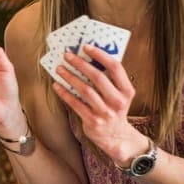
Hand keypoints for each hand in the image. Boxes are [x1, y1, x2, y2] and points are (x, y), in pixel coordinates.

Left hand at [52, 44, 145, 162]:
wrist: (116, 137)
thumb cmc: (114, 110)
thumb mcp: (119, 95)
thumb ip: (109, 80)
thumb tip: (89, 59)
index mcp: (127, 91)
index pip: (115, 68)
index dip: (100, 55)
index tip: (86, 47)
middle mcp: (118, 101)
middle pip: (97, 77)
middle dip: (80, 64)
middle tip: (67, 55)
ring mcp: (105, 112)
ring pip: (85, 90)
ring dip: (70, 77)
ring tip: (60, 69)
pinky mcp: (92, 121)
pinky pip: (76, 104)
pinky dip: (65, 93)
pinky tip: (57, 85)